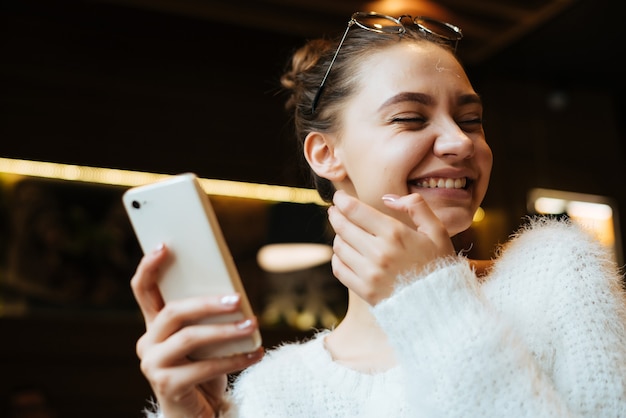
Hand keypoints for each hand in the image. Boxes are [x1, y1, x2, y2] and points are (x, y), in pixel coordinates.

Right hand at [131, 245, 263, 417]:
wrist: (196, 410)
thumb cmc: (203, 367)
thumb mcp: (205, 339)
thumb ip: (206, 317)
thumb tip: (232, 292)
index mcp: (154, 324)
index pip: (143, 290)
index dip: (149, 266)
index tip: (165, 246)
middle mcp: (147, 342)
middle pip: (172, 312)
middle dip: (207, 303)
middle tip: (237, 299)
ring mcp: (153, 365)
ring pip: (188, 338)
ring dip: (225, 331)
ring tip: (252, 325)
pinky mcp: (166, 386)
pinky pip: (203, 368)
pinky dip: (234, 359)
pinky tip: (255, 353)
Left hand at [327, 191, 454, 304]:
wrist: (441, 305)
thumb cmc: (439, 265)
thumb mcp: (437, 231)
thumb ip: (416, 206)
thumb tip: (387, 198)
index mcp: (395, 233)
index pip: (355, 210)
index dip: (342, 200)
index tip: (339, 197)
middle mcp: (379, 252)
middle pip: (343, 227)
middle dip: (335, 215)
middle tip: (334, 211)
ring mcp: (370, 273)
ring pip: (339, 247)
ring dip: (339, 237)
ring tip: (345, 234)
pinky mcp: (365, 291)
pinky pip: (339, 269)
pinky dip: (338, 259)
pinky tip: (345, 255)